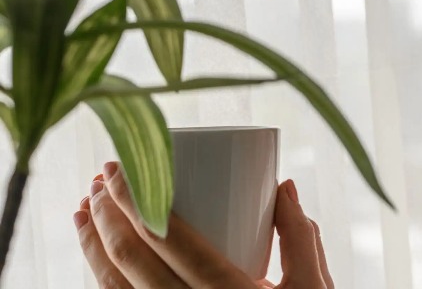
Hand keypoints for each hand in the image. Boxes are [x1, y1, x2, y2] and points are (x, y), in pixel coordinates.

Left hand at [75, 162, 333, 288]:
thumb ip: (300, 235)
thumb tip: (283, 185)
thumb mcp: (314, 286)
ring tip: (84, 213)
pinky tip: (98, 263)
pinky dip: (101, 282)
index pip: (168, 238)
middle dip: (106, 215)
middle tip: (100, 181)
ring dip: (92, 247)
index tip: (120, 168)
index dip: (134, 200)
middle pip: (131, 261)